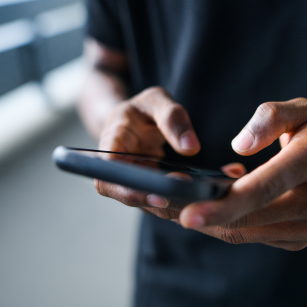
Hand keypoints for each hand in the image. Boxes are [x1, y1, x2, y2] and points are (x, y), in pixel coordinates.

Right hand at [95, 86, 201, 218]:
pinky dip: (174, 204)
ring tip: (196, 204)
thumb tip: (190, 148)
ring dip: (168, 207)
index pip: (111, 168)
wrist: (136, 119)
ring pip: (142, 203)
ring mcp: (127, 180)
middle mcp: (115, 165)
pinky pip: (155, 202)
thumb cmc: (144, 108)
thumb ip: (173, 119)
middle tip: (188, 201)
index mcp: (113, 139)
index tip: (162, 194)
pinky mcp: (142, 189)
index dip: (131, 186)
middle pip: (123, 192)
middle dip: (155, 201)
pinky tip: (196, 203)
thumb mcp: (158, 100)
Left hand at [178, 98, 306, 250]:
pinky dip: (222, 226)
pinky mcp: (298, 241)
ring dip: (204, 223)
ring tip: (165, 208)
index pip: (264, 187)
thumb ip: (271, 117)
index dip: (224, 203)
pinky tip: (196, 211)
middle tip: (156, 206)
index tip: (187, 213)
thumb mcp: (305, 110)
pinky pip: (252, 236)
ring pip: (245, 233)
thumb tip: (237, 146)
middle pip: (249, 219)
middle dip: (200, 216)